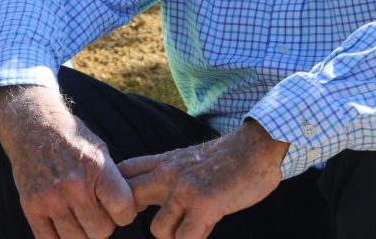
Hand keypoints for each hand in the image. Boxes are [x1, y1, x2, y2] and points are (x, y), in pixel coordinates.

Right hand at [0, 86, 136, 238]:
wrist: (32, 126)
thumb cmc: (71, 140)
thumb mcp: (100, 151)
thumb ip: (115, 181)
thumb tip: (135, 210)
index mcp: (96, 167)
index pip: (123, 210)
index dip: (125, 215)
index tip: (119, 209)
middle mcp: (73, 184)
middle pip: (100, 231)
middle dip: (102, 225)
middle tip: (96, 212)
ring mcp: (50, 197)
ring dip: (81, 232)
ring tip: (78, 216)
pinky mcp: (30, 206)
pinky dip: (59, 237)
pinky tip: (62, 224)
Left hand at [117, 120, 287, 238]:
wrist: (257, 147)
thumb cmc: (227, 159)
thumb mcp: (188, 159)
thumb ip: (168, 175)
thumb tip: (148, 199)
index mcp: (164, 162)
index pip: (123, 171)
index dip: (118, 193)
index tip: (129, 208)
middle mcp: (168, 173)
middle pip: (128, 199)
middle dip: (133, 220)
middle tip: (162, 228)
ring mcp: (185, 189)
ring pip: (157, 230)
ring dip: (173, 237)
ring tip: (190, 231)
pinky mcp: (205, 203)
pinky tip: (204, 232)